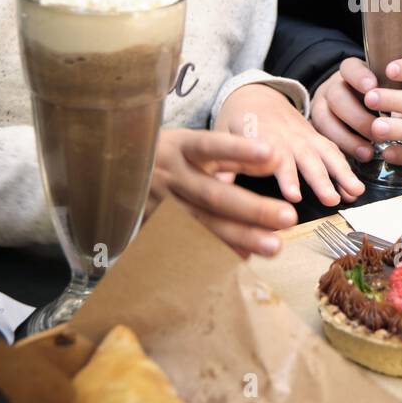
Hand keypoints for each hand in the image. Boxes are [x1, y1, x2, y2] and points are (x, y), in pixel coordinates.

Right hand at [148, 128, 297, 258]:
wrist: (112, 172)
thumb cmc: (167, 156)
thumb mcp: (194, 145)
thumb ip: (235, 154)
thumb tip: (276, 158)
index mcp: (179, 148)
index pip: (210, 146)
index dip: (239, 150)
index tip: (272, 153)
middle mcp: (169, 177)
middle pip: (213, 195)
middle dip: (252, 208)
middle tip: (288, 218)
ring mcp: (159, 207)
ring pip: (203, 224)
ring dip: (240, 236)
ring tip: (274, 246)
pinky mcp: (153, 229)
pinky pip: (190, 243)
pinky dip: (217, 250)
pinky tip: (244, 257)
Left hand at [215, 82, 364, 206]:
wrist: (256, 94)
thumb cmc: (237, 120)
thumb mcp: (222, 137)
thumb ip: (224, 164)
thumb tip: (215, 190)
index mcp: (264, 135)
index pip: (276, 157)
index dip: (286, 176)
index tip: (294, 195)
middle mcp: (288, 136)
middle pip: (306, 158)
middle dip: (319, 179)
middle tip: (329, 200)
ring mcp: (305, 136)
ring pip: (326, 154)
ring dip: (341, 174)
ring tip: (354, 193)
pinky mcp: (315, 138)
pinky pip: (334, 152)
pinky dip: (345, 169)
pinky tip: (354, 189)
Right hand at [310, 57, 380, 161]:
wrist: (353, 106)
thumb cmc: (380, 97)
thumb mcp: (386, 87)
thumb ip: (396, 91)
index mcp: (350, 72)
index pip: (350, 68)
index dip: (359, 77)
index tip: (372, 87)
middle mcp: (332, 87)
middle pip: (337, 97)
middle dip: (357, 117)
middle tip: (378, 133)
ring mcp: (321, 107)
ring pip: (324, 120)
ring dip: (347, 139)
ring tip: (368, 153)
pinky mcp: (317, 128)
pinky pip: (322, 139)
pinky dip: (340, 150)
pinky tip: (357, 159)